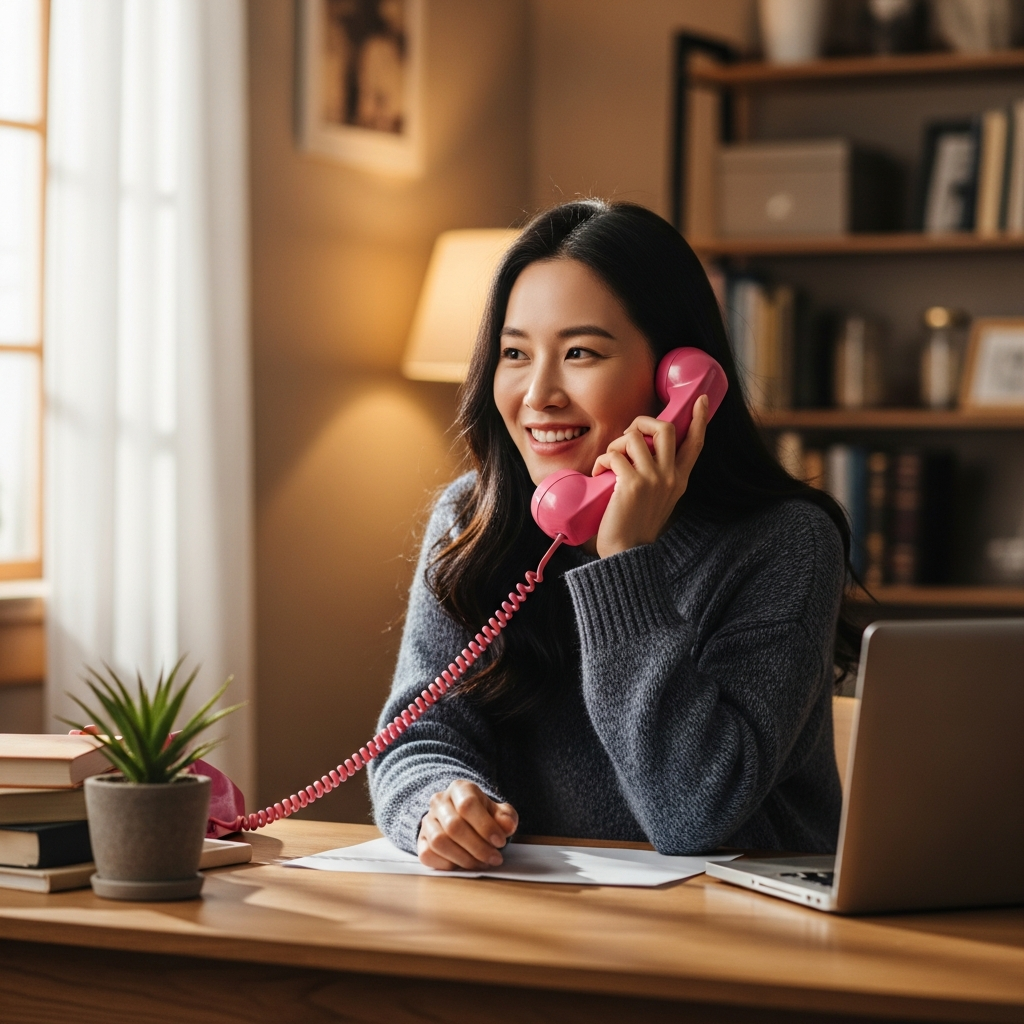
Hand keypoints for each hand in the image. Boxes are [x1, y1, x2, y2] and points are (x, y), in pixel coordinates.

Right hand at [417, 780, 518, 869]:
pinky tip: (463, 865)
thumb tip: (506, 826)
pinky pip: (428, 854)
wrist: (462, 819)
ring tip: (481, 864)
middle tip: (494, 858)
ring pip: (439, 842)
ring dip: (464, 858)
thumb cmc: (482, 815)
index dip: (485, 826)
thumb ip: (506, 817)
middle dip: (478, 847)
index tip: (500, 842)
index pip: (468, 805)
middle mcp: (439, 801)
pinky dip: (447, 864)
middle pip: (454, 826)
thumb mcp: (499, 812)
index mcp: (459, 789)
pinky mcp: (421, 840)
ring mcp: (427, 821)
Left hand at [591, 394, 708, 557]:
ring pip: (632, 438)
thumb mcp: (658, 499)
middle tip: (628, 436)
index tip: (700, 400)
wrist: (627, 553)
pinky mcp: (632, 484)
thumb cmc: (636, 526)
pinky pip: (613, 455)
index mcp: (680, 480)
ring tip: (609, 462)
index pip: (696, 443)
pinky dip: (601, 461)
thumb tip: (641, 450)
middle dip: (642, 422)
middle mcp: (671, 477)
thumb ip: (658, 476)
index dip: (699, 419)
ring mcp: (653, 479)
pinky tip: (599, 474)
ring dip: (614, 444)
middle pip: (664, 428)